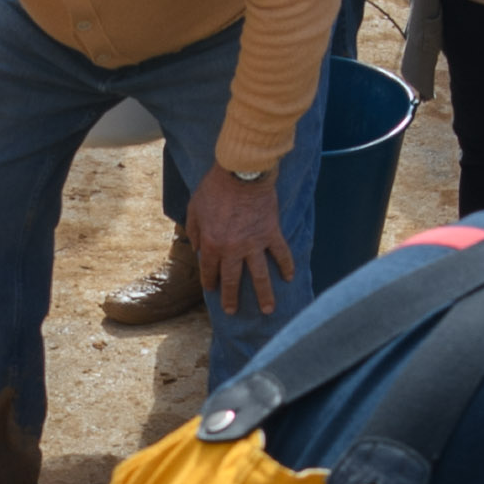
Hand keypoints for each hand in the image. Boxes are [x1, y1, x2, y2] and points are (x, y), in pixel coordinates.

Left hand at [187, 162, 295, 320]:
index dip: (210, 281)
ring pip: (260, 276)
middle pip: (233, 280)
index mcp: (211, 244)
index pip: (209, 270)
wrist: (241, 172)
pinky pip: (281, 254)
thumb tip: (194, 247)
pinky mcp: (271, 233)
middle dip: (232, 298)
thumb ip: (193, 230)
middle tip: (232, 311)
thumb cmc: (215, 188)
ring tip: (268, 310)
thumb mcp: (194, 208)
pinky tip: (289, 277)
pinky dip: (287, 266)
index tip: (212, 289)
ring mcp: (254, 243)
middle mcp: (233, 249)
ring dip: (264, 295)